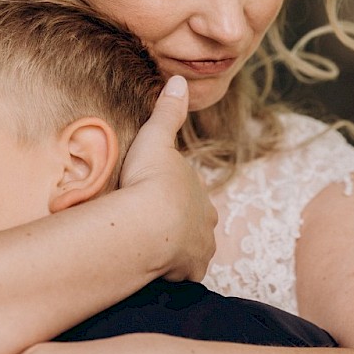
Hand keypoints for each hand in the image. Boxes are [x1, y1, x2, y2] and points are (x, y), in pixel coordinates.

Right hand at [120, 76, 215, 281]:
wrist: (147, 224)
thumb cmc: (150, 180)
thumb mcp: (156, 139)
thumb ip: (168, 112)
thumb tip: (179, 79)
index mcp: (200, 194)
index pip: (191, 195)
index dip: (174, 196)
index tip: (156, 197)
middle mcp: (206, 223)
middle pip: (195, 224)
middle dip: (180, 225)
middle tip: (153, 225)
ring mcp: (200, 249)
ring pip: (191, 250)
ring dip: (176, 250)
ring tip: (151, 249)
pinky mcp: (189, 272)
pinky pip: (183, 274)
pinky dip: (171, 272)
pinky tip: (154, 269)